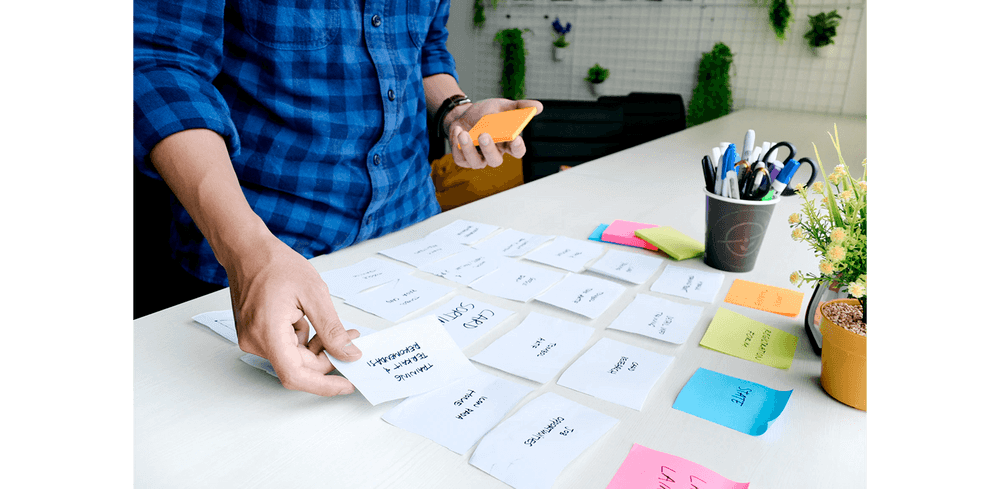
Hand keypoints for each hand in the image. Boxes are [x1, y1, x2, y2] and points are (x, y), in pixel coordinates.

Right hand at [227, 235, 362, 395]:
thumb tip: (349, 353)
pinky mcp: (255, 334)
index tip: (346, 385)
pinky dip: (303, 340)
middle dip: (327, 358)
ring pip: (293, 357)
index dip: (324, 385)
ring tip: (334, 327)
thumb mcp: (314, 293)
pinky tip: (310, 320)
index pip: (296, 376)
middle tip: (351, 340)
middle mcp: (255, 342)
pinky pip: (284, 347)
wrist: (246, 250)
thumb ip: (332, 329)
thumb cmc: (274, 264)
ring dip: (316, 347)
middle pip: (298, 367)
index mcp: (268, 333)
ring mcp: (252, 339)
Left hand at [445, 98, 543, 168]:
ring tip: (463, 133)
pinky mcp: (464, 159)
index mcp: (507, 143)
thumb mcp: (502, 106)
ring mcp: (478, 158)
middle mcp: (494, 153)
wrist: (464, 115)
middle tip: (484, 135)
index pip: (517, 151)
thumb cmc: (486, 113)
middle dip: (489, 149)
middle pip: (495, 161)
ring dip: (469, 149)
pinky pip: (460, 158)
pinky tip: (457, 129)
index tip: (516, 139)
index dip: (517, 148)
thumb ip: (519, 107)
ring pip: (477, 163)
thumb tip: (538, 107)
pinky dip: (457, 145)